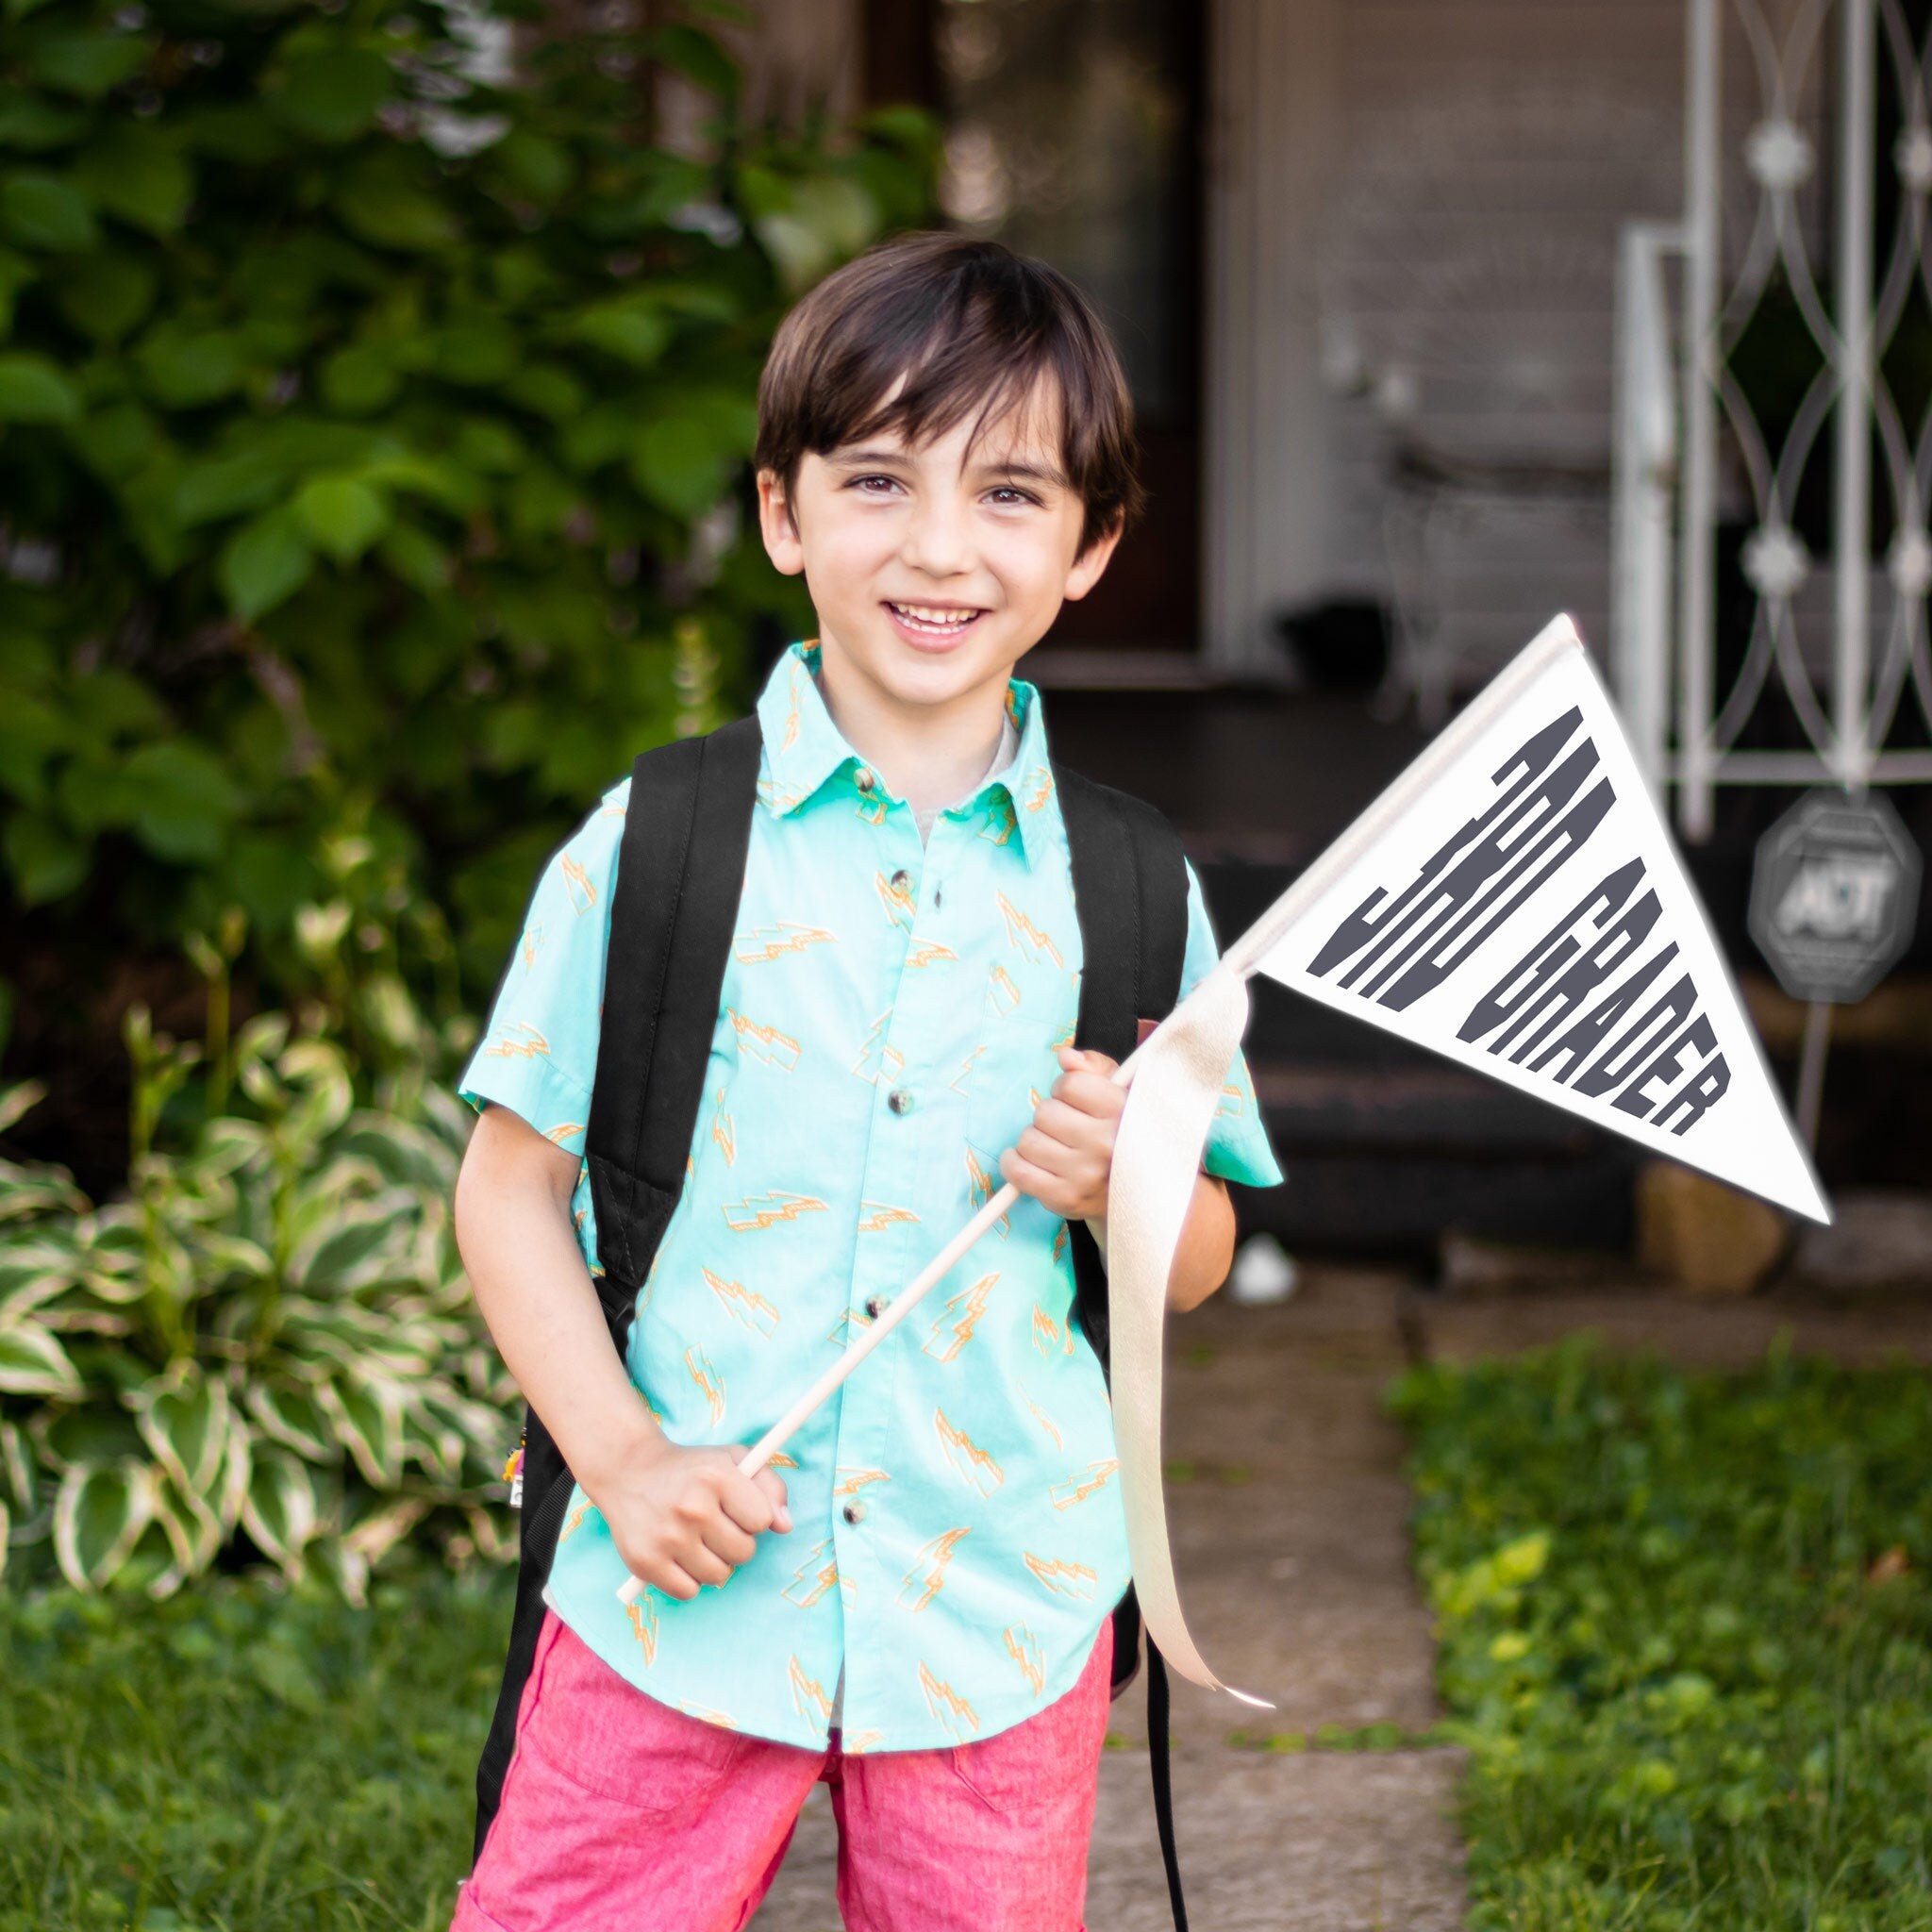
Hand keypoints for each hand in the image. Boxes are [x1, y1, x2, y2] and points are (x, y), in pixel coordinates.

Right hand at [590, 1432, 791, 1602]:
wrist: (629, 1471)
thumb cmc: (692, 1469)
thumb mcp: (734, 1460)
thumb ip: (770, 1487)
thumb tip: (785, 1526)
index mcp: (717, 1477)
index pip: (762, 1521)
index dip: (753, 1517)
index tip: (736, 1509)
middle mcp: (692, 1507)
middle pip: (744, 1553)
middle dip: (735, 1542)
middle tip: (714, 1525)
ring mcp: (667, 1537)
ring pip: (718, 1576)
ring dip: (713, 1563)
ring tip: (696, 1539)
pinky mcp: (645, 1562)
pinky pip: (689, 1592)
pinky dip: (688, 1579)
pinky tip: (678, 1555)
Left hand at [998, 1044, 1126, 1221]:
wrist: (1134, 1191)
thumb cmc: (1118, 1132)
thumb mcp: (1118, 1092)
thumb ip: (1093, 1066)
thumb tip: (1065, 1056)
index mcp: (1121, 1112)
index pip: (1069, 1084)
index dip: (1066, 1089)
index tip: (1075, 1101)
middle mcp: (1106, 1144)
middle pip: (1044, 1112)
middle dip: (1050, 1116)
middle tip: (1066, 1128)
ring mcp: (1085, 1174)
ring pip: (1028, 1141)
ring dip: (1035, 1140)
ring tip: (1055, 1147)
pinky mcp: (1065, 1198)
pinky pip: (1018, 1171)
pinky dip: (1014, 1163)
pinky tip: (1029, 1160)